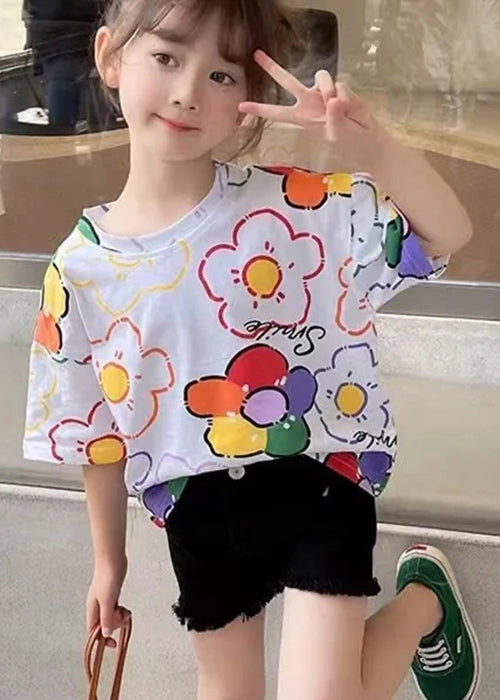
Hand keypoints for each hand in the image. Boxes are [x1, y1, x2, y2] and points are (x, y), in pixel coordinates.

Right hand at [86, 558, 129, 649]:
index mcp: (92, 609)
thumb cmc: (107, 578)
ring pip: (111, 617)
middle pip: (104, 625)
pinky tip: (125, 608)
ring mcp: (104, 600)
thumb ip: (106, 619)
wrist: (112, 560)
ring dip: (119, 618)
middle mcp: (96, 606)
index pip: (93, 631)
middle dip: (114, 625)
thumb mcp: (107, 602)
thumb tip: (105, 634)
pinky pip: (115, 609)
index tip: (113, 644)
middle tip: (122, 617)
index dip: (102, 640)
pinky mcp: (111, 594)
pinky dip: (121, 611)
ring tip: (125, 611)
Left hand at [238, 50, 388, 169]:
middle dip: (272, 67)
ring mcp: (322, 92)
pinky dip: (344, 96)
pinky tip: (349, 106)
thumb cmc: (347, 138)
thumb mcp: (337, 134)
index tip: (242, 105)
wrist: (364, 135)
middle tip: (256, 54)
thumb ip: (334, 118)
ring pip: (320, 76)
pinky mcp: (338, 86)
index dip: (260, 108)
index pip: (277, 112)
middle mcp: (308, 100)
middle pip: (287, 80)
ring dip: (330, 90)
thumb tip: (333, 100)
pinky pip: (338, 84)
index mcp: (301, 117)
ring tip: (338, 107)